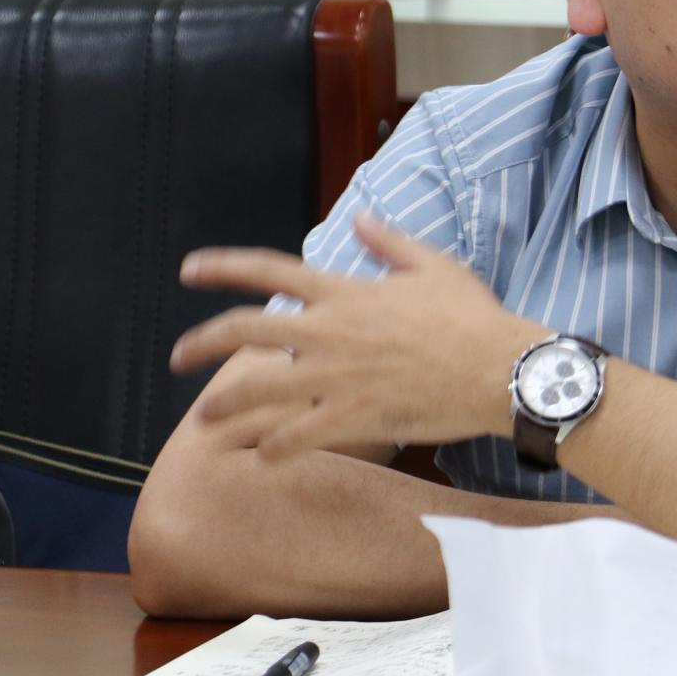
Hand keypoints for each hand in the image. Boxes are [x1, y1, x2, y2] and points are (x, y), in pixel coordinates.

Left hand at [171, 212, 543, 458]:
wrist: (499, 368)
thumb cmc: (472, 316)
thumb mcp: (433, 266)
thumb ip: (389, 242)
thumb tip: (360, 218)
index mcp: (345, 292)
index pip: (268, 270)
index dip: (223, 268)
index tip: (190, 271)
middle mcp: (329, 332)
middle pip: (245, 331)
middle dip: (202, 343)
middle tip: (178, 356)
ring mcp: (337, 377)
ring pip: (259, 389)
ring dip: (224, 405)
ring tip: (204, 420)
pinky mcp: (354, 417)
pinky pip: (298, 436)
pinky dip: (276, 448)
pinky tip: (263, 457)